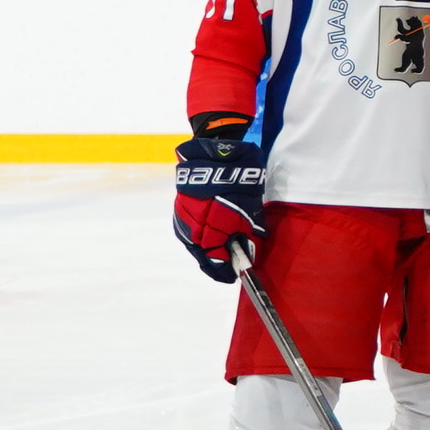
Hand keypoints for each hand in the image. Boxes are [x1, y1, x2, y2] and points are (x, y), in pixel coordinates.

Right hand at [172, 120, 266, 284]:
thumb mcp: (251, 210)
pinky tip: (209, 237)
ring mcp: (182, 217)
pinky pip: (189, 230)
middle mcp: (192, 227)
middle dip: (216, 261)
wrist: (216, 152)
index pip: (216, 260)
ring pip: (194, 242)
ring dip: (206, 249)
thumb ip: (248, 235)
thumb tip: (248, 254)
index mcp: (210, 230)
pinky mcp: (179, 208)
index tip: (233, 277)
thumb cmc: (240, 181)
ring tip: (219, 254)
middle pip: (202, 254)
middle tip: (228, 267)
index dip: (225, 271)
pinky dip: (200, 236)